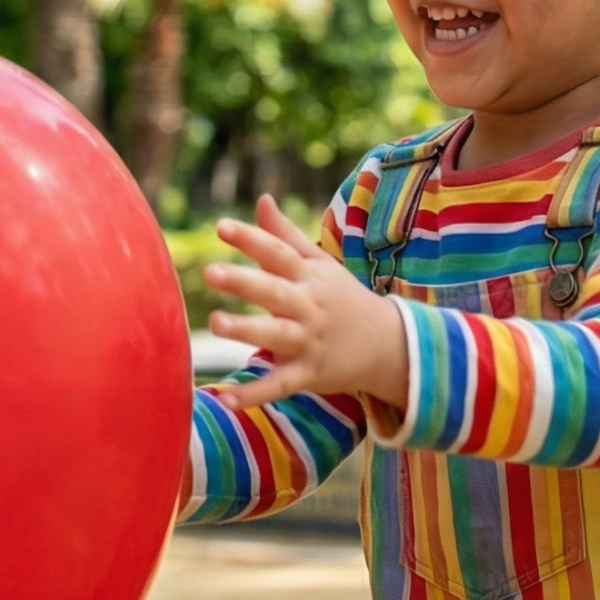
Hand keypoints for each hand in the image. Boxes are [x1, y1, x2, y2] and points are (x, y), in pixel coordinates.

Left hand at [201, 195, 410, 413]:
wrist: (389, 345)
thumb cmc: (343, 298)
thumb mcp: (320, 264)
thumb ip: (286, 235)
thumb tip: (261, 199)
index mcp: (309, 277)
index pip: (278, 254)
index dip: (252, 239)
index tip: (221, 227)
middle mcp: (309, 307)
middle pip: (274, 292)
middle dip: (244, 283)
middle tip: (210, 272)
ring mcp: (310, 341)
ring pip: (276, 336)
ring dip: (247, 331)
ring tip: (215, 323)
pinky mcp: (309, 374)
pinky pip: (281, 385)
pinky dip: (256, 395)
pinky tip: (228, 399)